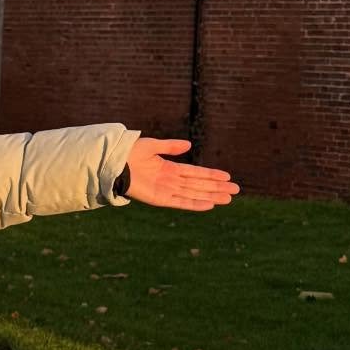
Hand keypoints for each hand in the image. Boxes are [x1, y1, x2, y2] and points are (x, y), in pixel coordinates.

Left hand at [123, 138, 238, 210]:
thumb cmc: (129, 153)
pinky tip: (209, 205)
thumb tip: (189, 145)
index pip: (195, 173)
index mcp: (169, 169)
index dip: (211, 175)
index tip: (227, 177)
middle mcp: (170, 181)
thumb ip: (170, 147)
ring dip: (211, 196)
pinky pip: (181, 202)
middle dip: (217, 188)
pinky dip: (195, 204)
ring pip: (194, 194)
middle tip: (236, 191)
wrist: (114, 162)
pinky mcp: (159, 198)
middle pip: (199, 185)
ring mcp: (166, 190)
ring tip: (228, 199)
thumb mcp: (153, 146)